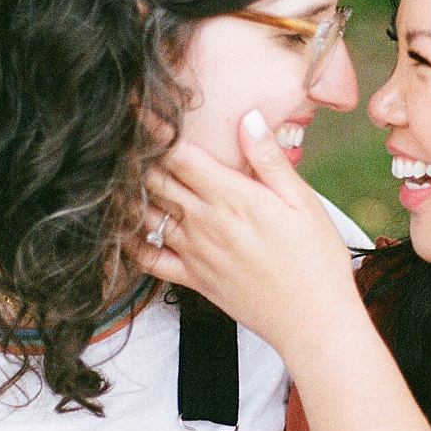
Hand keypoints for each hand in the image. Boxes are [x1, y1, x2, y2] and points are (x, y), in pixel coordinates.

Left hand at [134, 109, 360, 358]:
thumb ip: (269, 160)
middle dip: (136, 154)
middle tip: (122, 136)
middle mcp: (204, 221)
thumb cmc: (315, 258)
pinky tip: (123, 225)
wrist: (313, 320)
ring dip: (128, 191)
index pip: (179, 154)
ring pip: (144, 213)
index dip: (154, 129)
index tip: (137, 110)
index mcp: (231, 197)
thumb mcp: (303, 201)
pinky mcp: (192, 278)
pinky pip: (148, 258)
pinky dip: (129, 241)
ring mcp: (194, 251)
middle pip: (154, 179)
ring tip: (115, 171)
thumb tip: (247, 118)